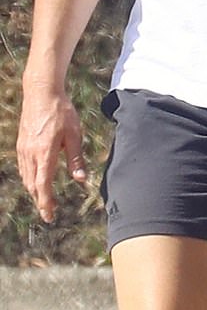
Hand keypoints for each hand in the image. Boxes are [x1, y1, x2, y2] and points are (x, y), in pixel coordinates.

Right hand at [17, 84, 86, 223]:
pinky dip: (29, 179)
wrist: (41, 93)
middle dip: (40, 201)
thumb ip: (76, 158)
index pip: (42, 185)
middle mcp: (30, 154)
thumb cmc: (61, 112)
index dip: (45, 203)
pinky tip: (36, 181)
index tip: (49, 216)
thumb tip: (80, 179)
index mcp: (44, 153)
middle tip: (49, 214)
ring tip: (44, 200)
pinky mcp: (21, 144)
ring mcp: (23, 149)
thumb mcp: (74, 135)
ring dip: (34, 191)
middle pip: (32, 185)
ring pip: (26, 177)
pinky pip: (23, 167)